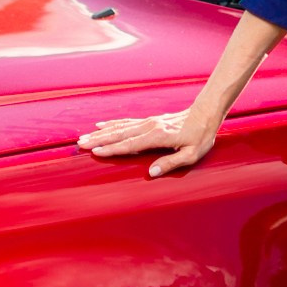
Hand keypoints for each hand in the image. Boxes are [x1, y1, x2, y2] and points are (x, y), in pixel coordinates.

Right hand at [78, 110, 217, 177]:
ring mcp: (148, 122)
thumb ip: (171, 163)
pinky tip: (101, 125)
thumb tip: (151, 173)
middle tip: (81, 144)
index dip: (113, 149)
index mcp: (159, 136)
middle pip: (120, 134)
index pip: (131, 144)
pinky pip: (126, 122)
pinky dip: (112, 124)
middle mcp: (150, 126)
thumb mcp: (191, 154)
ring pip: (120, 127)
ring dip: (101, 132)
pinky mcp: (149, 120)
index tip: (96, 152)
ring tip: (85, 137)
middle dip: (99, 140)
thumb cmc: (200, 136)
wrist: (205, 114)